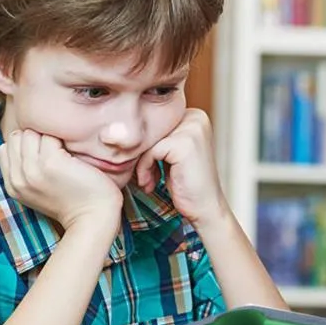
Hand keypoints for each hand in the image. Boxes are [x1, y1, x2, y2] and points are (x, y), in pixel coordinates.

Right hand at [0, 130, 122, 234]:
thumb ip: (25, 171)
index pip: (5, 147)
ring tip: (64, 154)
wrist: (93, 218)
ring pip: (30, 133)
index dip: (25, 145)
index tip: (44, 154)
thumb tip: (23, 140)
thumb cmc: (74, 202)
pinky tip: (73, 157)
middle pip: (16, 137)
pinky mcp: (51, 162)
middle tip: (56, 152)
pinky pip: (50, 136)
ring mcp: (33, 169)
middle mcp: (18, 177)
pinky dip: (63, 140)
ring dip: (49, 138)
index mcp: (12, 185)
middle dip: (35, 138)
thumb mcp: (38, 191)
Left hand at [135, 109, 224, 226]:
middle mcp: (196, 118)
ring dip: (142, 163)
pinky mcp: (184, 144)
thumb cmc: (187, 185)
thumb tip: (119, 128)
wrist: (206, 208)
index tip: (146, 166)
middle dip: (143, 154)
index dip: (146, 145)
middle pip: (151, 129)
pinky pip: (151, 151)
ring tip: (148, 180)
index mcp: (194, 115)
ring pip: (149, 139)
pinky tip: (151, 183)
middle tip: (145, 176)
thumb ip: (159, 136)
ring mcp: (192, 129)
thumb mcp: (172, 154)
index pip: (155, 122)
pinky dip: (146, 168)